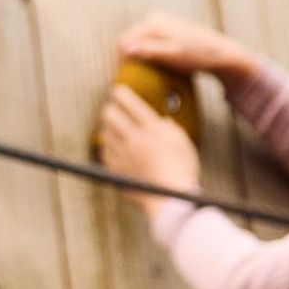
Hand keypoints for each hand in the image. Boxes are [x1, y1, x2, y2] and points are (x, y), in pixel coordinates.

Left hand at [97, 82, 205, 199]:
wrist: (170, 197)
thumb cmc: (181, 170)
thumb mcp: (183, 142)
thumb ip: (170, 128)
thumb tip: (162, 121)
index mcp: (152, 129)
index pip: (130, 103)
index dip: (121, 93)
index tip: (117, 91)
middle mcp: (134, 139)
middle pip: (110, 115)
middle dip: (110, 109)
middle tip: (113, 109)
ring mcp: (123, 155)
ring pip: (104, 133)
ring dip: (108, 128)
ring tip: (114, 128)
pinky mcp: (117, 170)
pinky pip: (104, 153)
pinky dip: (107, 147)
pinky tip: (113, 147)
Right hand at [114, 13, 250, 78]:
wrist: (222, 53)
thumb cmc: (199, 56)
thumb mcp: (173, 55)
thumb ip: (149, 50)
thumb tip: (125, 47)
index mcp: (153, 22)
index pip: (123, 41)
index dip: (120, 61)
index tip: (124, 79)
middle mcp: (154, 18)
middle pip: (129, 41)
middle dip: (127, 59)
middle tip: (132, 80)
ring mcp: (160, 23)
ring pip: (138, 43)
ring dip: (137, 58)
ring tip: (140, 76)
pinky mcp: (166, 31)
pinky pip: (148, 43)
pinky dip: (146, 56)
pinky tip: (152, 69)